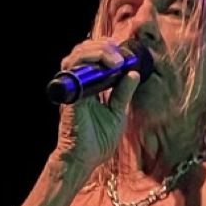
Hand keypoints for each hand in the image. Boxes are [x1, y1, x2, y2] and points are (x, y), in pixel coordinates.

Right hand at [53, 39, 140, 175]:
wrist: (85, 158)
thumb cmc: (99, 141)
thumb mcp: (117, 113)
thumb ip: (123, 93)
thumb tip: (133, 74)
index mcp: (90, 87)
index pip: (93, 58)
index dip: (106, 50)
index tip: (124, 55)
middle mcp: (79, 84)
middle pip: (85, 50)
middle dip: (104, 46)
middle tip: (120, 56)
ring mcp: (73, 87)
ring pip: (78, 53)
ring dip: (98, 50)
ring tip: (115, 58)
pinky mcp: (71, 92)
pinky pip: (74, 67)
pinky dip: (90, 59)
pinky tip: (107, 64)